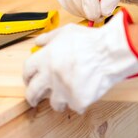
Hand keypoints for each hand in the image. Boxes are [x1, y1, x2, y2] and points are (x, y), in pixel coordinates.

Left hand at [23, 9, 137, 113]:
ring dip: (60, 101)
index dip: (28, 77)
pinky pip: (76, 106)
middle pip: (33, 93)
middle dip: (33, 97)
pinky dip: (80, 102)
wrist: (110, 53)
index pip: (27, 71)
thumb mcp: (67, 32)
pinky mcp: (78, 100)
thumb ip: (49, 38)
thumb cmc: (92, 41)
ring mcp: (63, 91)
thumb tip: (38, 43)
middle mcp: (50, 77)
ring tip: (66, 98)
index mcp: (45, 59)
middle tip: (35, 99)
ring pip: (54, 103)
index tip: (30, 80)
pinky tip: (86, 93)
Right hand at [55, 0, 133, 20]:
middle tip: (98, 16)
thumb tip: (103, 12)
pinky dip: (74, 8)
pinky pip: (64, 1)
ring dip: (81, 11)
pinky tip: (84, 6)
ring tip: (93, 9)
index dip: (92, 5)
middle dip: (87, 11)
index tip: (99, 15)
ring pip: (68, 0)